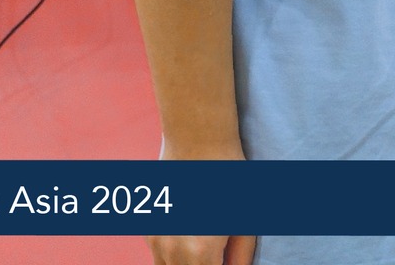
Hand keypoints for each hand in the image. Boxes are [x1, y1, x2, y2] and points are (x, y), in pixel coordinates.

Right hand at [150, 141, 250, 264]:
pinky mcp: (149, 231)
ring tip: (204, 246)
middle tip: (218, 254)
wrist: (199, 142)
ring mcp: (156, 242)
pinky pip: (160, 258)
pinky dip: (175, 257)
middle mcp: (173, 251)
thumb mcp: (245, 219)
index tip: (225, 260)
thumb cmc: (230, 178)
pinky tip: (192, 236)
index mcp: (201, 252)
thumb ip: (240, 255)